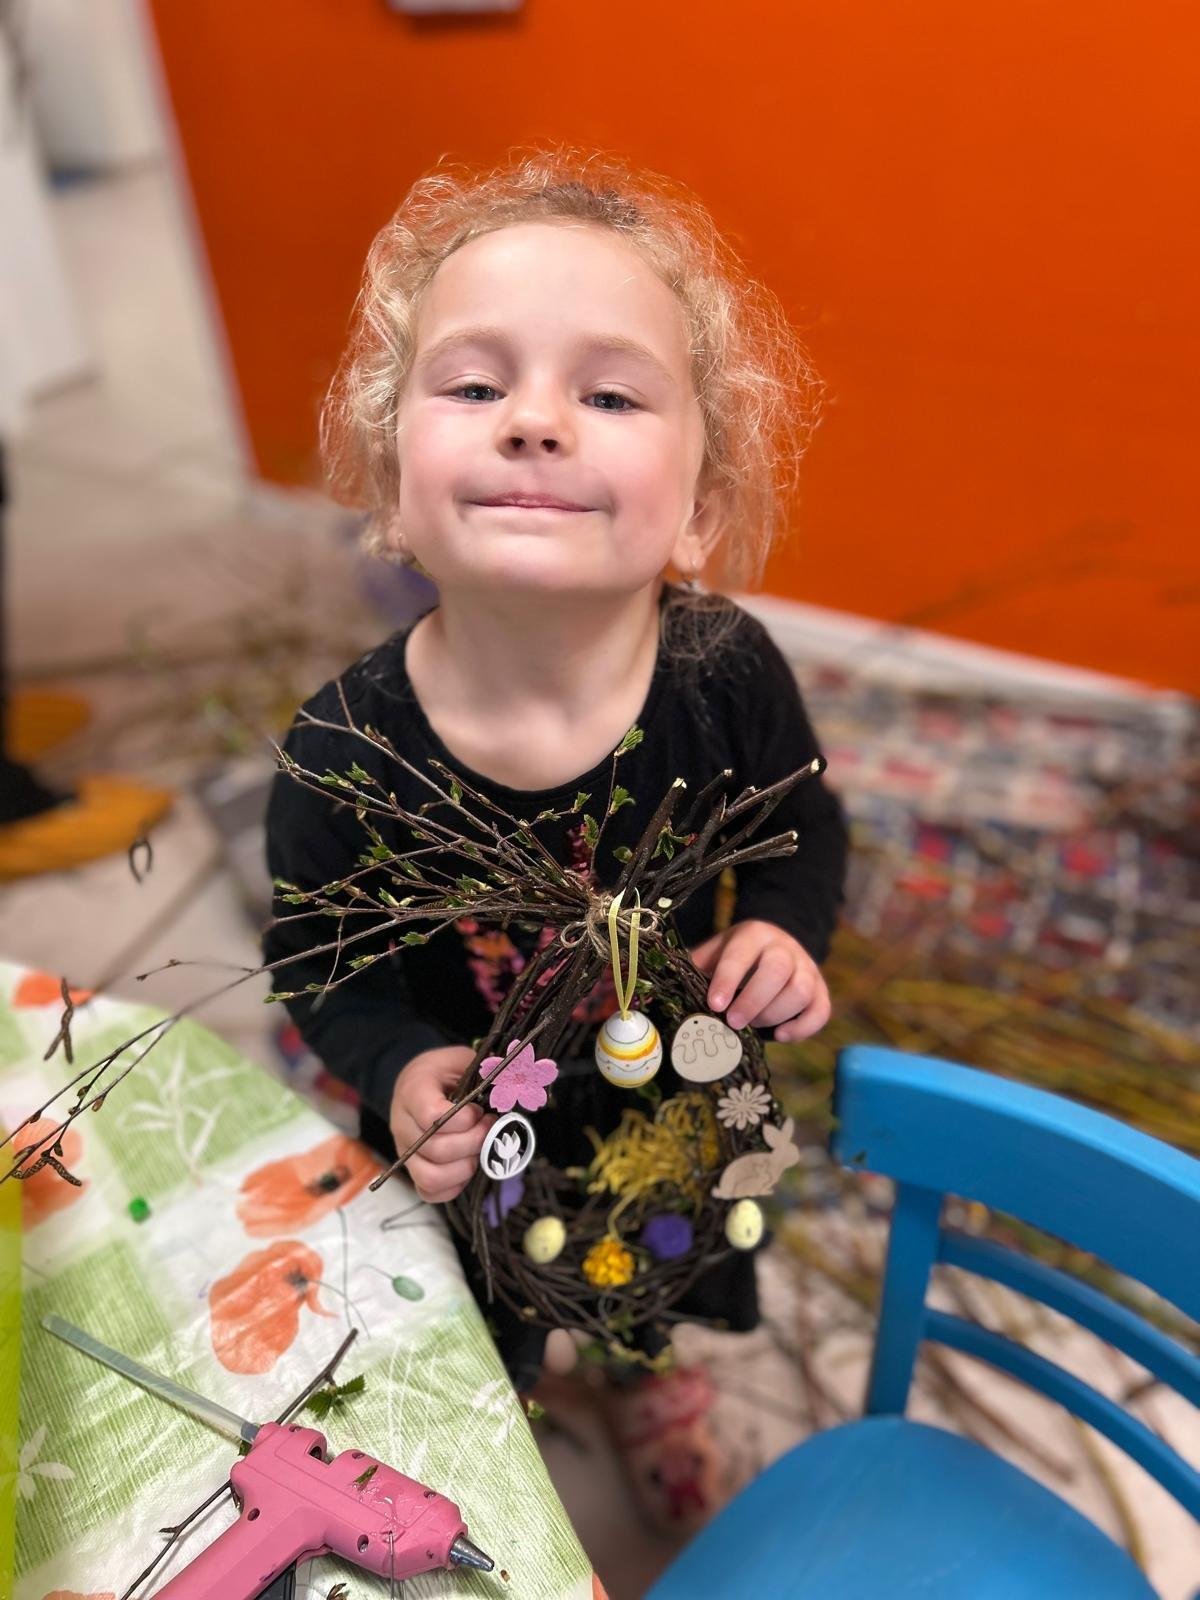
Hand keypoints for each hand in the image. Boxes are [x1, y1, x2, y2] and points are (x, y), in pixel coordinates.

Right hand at [389, 1045, 490, 1203]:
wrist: (418, 1082)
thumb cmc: (445, 1072)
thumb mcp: (462, 1060)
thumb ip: (485, 1072)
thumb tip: (516, 1088)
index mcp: (413, 1091)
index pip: (432, 1116)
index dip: (464, 1119)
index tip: (479, 1111)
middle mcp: (403, 1124)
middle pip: (436, 1150)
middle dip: (474, 1142)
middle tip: (490, 1128)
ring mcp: (405, 1151)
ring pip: (430, 1176)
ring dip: (465, 1167)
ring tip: (480, 1149)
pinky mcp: (412, 1170)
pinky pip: (429, 1192)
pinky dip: (455, 1186)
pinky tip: (469, 1165)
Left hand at [688, 920, 830, 1042]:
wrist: (772, 947)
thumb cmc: (733, 958)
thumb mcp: (712, 955)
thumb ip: (692, 971)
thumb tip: (658, 998)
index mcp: (753, 935)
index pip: (742, 953)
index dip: (729, 979)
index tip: (715, 1004)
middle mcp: (784, 947)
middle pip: (778, 969)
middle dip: (754, 999)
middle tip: (734, 1022)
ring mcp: (807, 968)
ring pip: (802, 990)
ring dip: (775, 1013)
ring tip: (754, 1026)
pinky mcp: (820, 991)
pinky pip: (821, 1010)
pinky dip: (803, 1027)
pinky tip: (780, 1036)